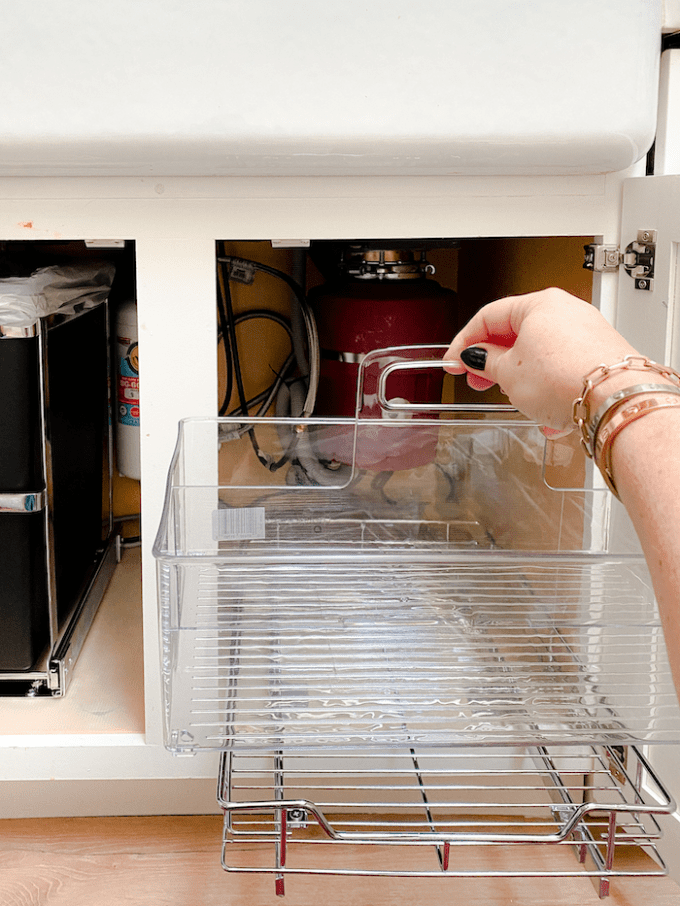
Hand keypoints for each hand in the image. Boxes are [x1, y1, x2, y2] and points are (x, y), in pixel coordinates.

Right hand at [442, 287, 639, 432]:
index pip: (488, 316)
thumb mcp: (509, 373)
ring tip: (517, 399)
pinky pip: (563, 369)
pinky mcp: (600, 356)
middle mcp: (565, 311)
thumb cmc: (566, 377)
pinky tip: (546, 412)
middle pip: (516, 334)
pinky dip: (550, 388)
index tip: (455, 361)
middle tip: (479, 381)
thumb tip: (477, 358)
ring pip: (541, 354)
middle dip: (495, 363)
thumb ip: (486, 362)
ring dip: (523, 378)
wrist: (614, 398)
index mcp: (538, 303)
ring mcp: (585, 333)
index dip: (465, 342)